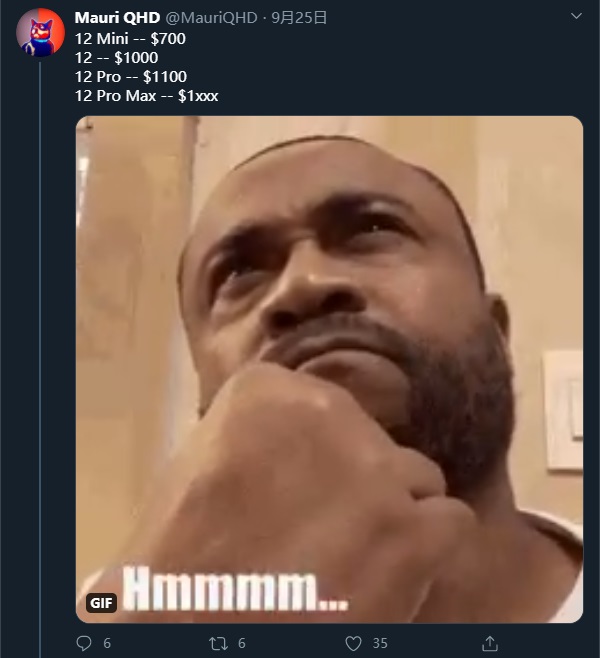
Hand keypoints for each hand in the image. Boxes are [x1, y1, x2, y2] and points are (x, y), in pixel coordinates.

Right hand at [78, 362, 474, 622]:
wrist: (186, 631)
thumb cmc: (180, 558)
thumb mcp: (203, 466)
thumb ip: (261, 438)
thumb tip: (302, 446)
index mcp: (266, 390)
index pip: (323, 406)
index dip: (316, 452)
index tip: (297, 485)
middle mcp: (329, 413)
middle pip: (372, 441)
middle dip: (355, 480)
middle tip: (323, 527)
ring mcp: (376, 472)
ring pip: (417, 478)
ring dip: (392, 512)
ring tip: (356, 555)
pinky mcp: (413, 533)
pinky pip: (450, 520)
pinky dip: (428, 549)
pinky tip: (390, 572)